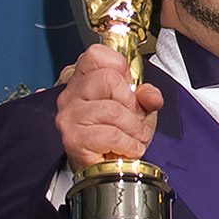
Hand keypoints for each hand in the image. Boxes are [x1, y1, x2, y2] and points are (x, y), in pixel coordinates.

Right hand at [55, 44, 162, 170]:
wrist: (108, 164)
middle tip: (134, 118)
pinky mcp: (72, 138)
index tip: (128, 85)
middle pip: (108, 79)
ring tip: (134, 136)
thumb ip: (148, 95)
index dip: (119, 66)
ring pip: (112, 109)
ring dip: (132, 127)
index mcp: (84, 78)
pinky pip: (109, 134)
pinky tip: (128, 148)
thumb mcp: (140, 106)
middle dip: (130, 102)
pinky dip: (127, 143)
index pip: (95, 54)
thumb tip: (149, 95)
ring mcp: (68, 115)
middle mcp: (70, 93)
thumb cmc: (119, 130)